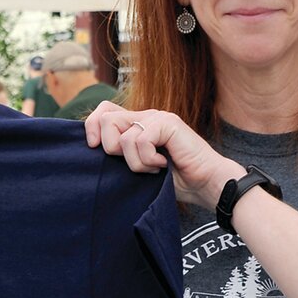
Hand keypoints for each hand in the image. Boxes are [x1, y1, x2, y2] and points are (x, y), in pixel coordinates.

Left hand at [84, 102, 242, 207]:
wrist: (206, 185)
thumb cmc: (175, 181)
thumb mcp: (140, 169)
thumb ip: (121, 157)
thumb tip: (93, 154)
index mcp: (137, 125)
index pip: (104, 111)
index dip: (91, 127)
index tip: (94, 149)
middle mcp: (146, 117)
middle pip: (106, 118)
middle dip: (110, 148)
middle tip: (133, 164)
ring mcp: (157, 118)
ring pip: (124, 136)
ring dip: (135, 162)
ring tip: (154, 168)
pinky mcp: (168, 123)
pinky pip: (140, 140)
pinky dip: (148, 160)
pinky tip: (163, 165)